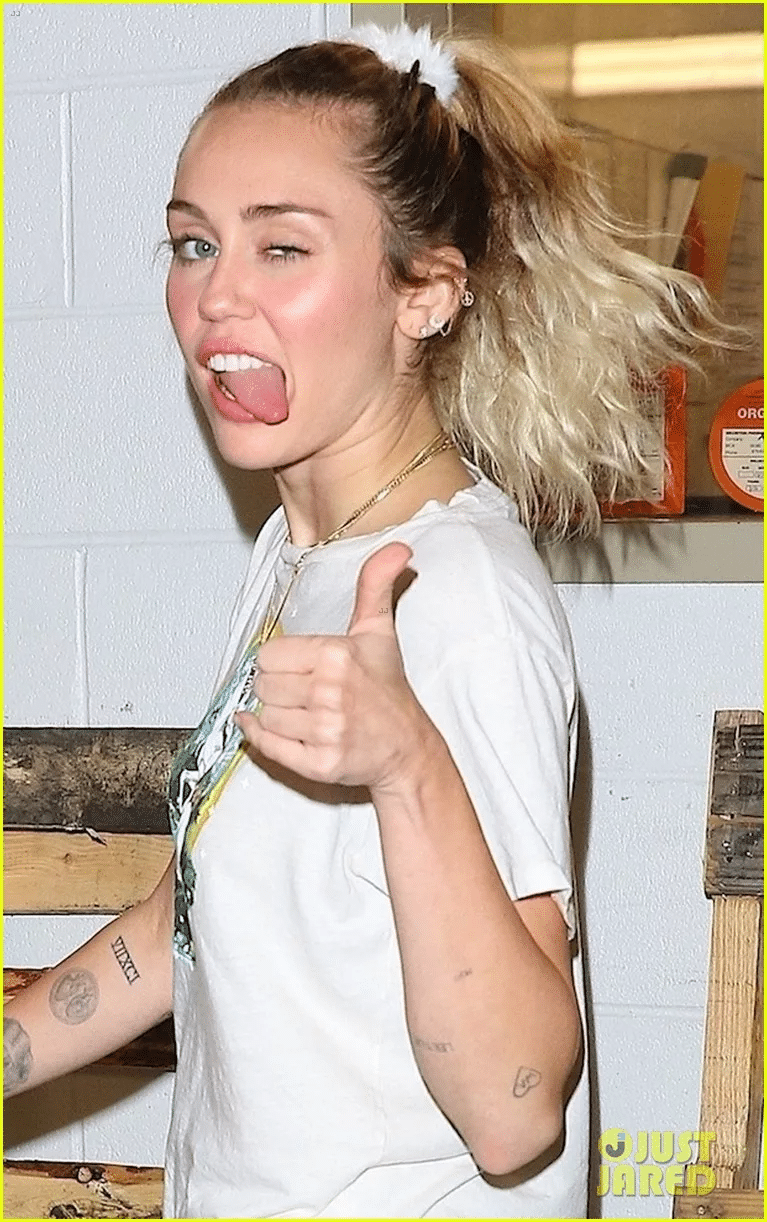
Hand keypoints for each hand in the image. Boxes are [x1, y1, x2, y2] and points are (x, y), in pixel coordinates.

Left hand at [235, 542, 430, 789]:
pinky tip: (274, 729)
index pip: (268, 654)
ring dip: (277, 714)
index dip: (281, 660)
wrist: (406, 746)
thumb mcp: (379, 631)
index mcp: (336, 656)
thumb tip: (397, 548)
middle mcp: (329, 694)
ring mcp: (324, 731)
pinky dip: (261, 739)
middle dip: (277, 687)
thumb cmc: (387, 689)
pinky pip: (267, 747)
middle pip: (261, 685)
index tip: (301, 666)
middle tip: (304, 690)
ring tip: (306, 712)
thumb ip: (375, 584)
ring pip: (264, 715)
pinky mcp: (319, 764)